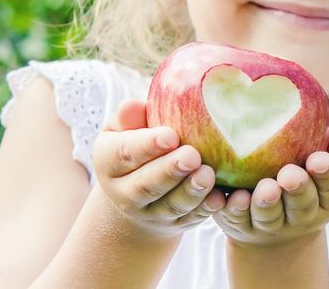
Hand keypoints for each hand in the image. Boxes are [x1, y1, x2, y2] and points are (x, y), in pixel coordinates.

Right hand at [92, 99, 226, 238]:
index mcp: (108, 162)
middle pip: (146, 184)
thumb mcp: (123, 129)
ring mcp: (150, 213)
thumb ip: (129, 117)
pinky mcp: (175, 224)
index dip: (146, 145)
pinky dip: (206, 209)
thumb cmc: (135, 145)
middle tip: (192, 156)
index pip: (124, 153)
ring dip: (190, 191)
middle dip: (169, 171)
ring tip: (207, 175)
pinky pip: (191, 218)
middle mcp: (124, 193)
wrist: (136, 192)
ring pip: (170, 205)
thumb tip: (135, 105)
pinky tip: (220, 197)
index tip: (170, 135)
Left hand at [213, 127, 328, 246]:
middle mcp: (302, 216)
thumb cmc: (306, 179)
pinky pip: (239, 220)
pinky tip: (236, 197)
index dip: (328, 174)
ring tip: (266, 188)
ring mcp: (273, 226)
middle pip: (303, 205)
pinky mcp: (243, 227)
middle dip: (297, 189)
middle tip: (289, 175)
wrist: (275, 226)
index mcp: (328, 199)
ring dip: (267, 202)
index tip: (318, 159)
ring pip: (270, 216)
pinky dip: (237, 209)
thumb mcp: (327, 167)